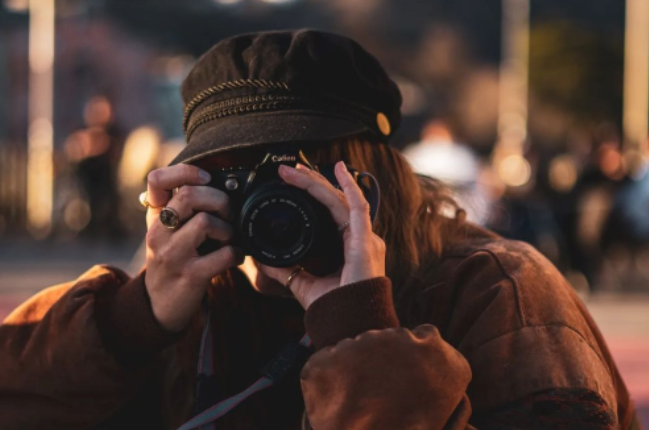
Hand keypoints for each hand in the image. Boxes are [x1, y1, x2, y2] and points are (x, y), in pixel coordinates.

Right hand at [143, 164, 241, 331]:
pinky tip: (235, 257)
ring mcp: (172, 254)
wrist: (159, 304)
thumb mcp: (168, 229)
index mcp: (155, 216)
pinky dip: (236, 254)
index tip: (207, 179)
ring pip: (205, 221)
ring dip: (228, 229)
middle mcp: (159, 232)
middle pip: (189, 195)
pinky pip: (223, 254)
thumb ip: (183, 206)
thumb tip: (221, 184)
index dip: (186, 172)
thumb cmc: (173, 259)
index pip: (157, 180)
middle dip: (220, 200)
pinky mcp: (190, 275)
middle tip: (229, 213)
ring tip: (229, 239)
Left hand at [256, 161, 385, 309]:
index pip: (331, 213)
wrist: (350, 325)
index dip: (313, 196)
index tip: (292, 184)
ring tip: (297, 170)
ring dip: (318, 182)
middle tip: (289, 171)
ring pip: (340, 200)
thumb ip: (286, 271)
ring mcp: (365, 237)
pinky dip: (349, 186)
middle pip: (335, 202)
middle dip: (311, 184)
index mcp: (350, 247)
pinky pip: (357, 207)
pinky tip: (338, 170)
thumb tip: (263, 261)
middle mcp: (360, 238)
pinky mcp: (365, 239)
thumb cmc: (335, 309)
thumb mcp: (303, 284)